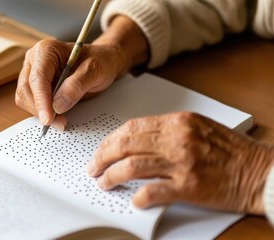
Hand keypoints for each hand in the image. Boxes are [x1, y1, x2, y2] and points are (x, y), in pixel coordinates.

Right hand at [15, 16, 148, 129]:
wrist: (103, 62)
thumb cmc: (100, 60)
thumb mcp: (96, 70)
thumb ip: (77, 85)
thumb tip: (58, 105)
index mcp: (46, 50)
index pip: (37, 78)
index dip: (41, 100)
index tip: (48, 118)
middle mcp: (35, 61)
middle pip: (26, 90)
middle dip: (40, 109)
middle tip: (60, 123)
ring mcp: (33, 74)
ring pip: (25, 98)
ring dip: (40, 113)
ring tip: (61, 121)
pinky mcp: (36, 87)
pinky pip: (32, 103)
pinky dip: (42, 113)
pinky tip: (57, 117)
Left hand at [87, 112, 273, 213]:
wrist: (260, 171)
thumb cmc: (230, 151)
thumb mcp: (198, 127)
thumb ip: (167, 130)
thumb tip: (135, 140)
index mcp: (178, 122)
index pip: (132, 128)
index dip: (110, 140)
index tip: (101, 150)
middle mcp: (178, 139)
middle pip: (126, 145)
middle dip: (103, 157)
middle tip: (93, 167)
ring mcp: (183, 163)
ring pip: (133, 167)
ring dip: (112, 176)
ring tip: (104, 183)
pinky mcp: (189, 187)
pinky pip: (153, 192)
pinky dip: (139, 197)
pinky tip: (133, 199)